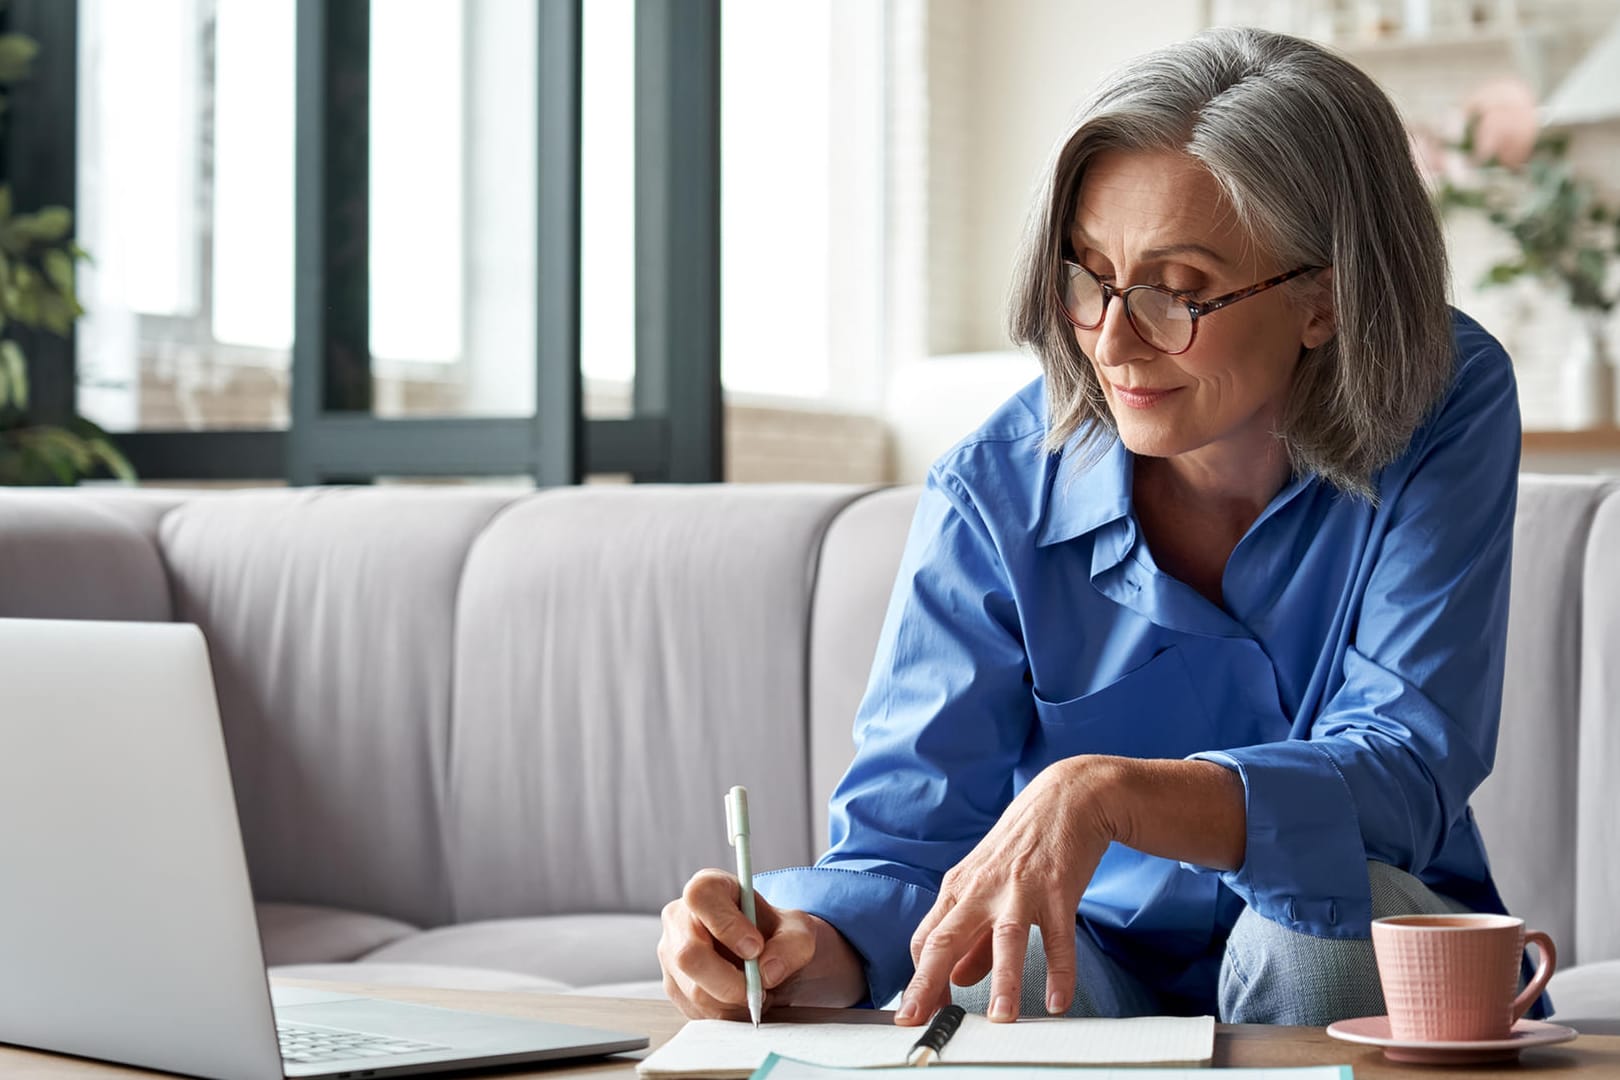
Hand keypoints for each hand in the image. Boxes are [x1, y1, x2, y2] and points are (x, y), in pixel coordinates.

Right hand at [659, 868, 866, 1018]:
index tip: (755, 947)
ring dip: (733, 1002)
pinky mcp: (674, 986)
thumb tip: (767, 970)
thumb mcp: (798, 932)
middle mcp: (680, 918)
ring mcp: (670, 954)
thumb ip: (791, 945)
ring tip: (757, 993)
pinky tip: (742, 1001)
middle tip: (760, 988)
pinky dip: (726, 1014)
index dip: (727, 925)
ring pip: (694, 990)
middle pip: (689, 954)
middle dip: (730, 981)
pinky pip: (696, 1011)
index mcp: (708, 888)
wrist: (770, 958)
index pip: (701, 897)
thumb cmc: (776, 935)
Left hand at [898, 756, 1118, 1024]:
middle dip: (928, 983)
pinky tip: (1058, 1002)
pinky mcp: (1058, 889)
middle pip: (946, 938)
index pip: (925, 938)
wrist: (1067, 797)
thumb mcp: (987, 884)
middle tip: (918, 1021)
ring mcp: (1020, 889)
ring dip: (1002, 982)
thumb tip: (955, 979)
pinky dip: (1059, 972)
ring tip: (1001, 1021)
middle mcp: (982, 889)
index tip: (917, 1013)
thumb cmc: (1023, 845)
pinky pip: (1059, 937)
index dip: (919, 978)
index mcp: (959, 887)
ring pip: (1005, 939)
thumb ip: (972, 937)